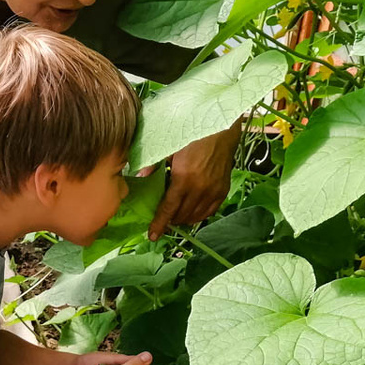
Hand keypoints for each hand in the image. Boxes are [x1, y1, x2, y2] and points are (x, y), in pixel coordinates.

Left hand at [147, 122, 239, 240]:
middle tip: (162, 219)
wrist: (221, 129)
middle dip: (170, 221)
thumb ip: (154, 164)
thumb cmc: (193, 135)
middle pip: (181, 215)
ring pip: (195, 217)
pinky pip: (209, 212)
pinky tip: (191, 212)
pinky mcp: (223, 190)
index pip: (168, 209)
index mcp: (184, 179)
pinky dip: (198, 215)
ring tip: (176, 216)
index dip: (159, 224)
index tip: (153, 235)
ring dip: (183, 219)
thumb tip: (140, 177)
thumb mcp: (169, 147)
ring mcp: (213, 191)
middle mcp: (200, 189)